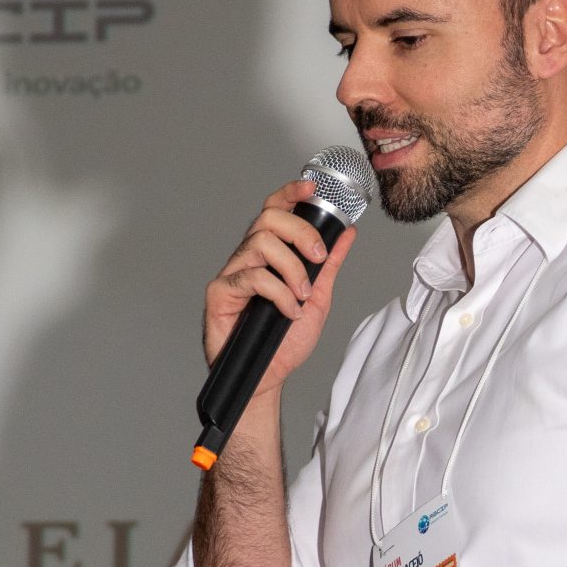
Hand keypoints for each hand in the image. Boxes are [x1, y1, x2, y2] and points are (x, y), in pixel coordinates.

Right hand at [201, 177, 358, 392]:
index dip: (291, 193)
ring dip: (291, 268)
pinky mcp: (220, 293)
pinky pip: (251, 276)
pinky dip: (278, 293)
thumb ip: (328, 265)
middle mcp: (248, 258)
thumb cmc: (284, 341)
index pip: (275, 210)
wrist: (268, 378)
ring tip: (302, 296)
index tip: (313, 188)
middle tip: (317, 257)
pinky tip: (287, 312)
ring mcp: (232, 274)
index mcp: (269, 255)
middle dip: (299, 231)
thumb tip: (347, 234)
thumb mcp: (318, 298)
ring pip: (260, 243)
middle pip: (268, 218)